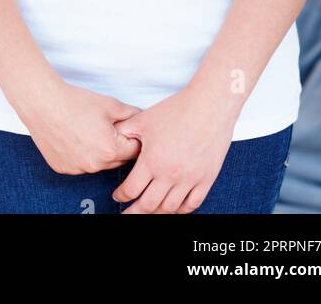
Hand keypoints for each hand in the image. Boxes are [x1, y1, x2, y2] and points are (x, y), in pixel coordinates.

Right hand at [23, 81, 143, 174]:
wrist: (43, 103)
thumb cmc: (74, 102)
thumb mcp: (109, 104)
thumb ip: (131, 114)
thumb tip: (141, 119)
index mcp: (110, 150)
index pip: (133, 151)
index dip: (131, 137)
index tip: (124, 128)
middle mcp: (95, 165)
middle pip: (116, 160)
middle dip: (115, 146)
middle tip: (104, 127)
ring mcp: (77, 169)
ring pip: (97, 164)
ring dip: (98, 152)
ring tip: (87, 130)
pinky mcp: (63, 168)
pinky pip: (79, 164)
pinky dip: (80, 155)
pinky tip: (73, 137)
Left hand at [110, 87, 236, 213]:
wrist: (208, 106)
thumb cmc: (177, 110)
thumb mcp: (144, 119)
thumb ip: (125, 131)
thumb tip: (112, 137)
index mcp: (152, 160)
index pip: (131, 190)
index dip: (121, 196)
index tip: (118, 196)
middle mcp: (170, 174)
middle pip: (148, 205)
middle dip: (134, 212)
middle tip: (127, 214)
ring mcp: (189, 180)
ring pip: (169, 208)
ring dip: (156, 212)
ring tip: (148, 211)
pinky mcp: (205, 179)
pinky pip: (192, 204)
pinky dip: (180, 210)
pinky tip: (173, 207)